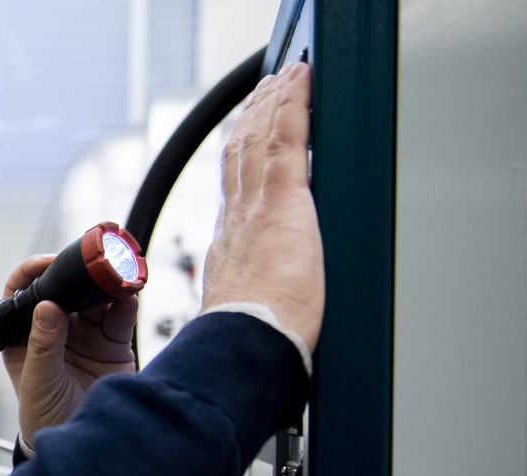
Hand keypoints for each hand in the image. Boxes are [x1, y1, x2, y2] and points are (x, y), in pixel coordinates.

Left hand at [1, 254, 137, 447]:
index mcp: (24, 334)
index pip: (22, 292)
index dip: (31, 273)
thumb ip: (43, 346)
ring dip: (103, 285)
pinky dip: (125, 302)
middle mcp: (55, 327)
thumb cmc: (45, 417)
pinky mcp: (113, 342)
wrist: (81, 446)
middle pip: (63, 288)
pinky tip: (126, 296)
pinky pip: (120, 315)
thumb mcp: (38, 383)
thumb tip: (46, 308)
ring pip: (94, 297)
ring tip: (111, 278)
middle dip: (74, 274)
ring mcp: (86, 332)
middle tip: (85, 267)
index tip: (46, 265)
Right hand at [202, 61, 322, 350]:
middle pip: (239, 159)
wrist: (247, 344)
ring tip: (282, 81)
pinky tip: (298, 80)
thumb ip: (248, 308)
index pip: (232, 194)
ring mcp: (256, 207)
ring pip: (257, 141)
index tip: (244, 142)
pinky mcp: (282, 199)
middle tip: (263, 96)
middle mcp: (235, 223)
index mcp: (227, 250)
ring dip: (269, 105)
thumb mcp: (242, 318)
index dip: (237, 163)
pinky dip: (291, 104)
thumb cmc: (250, 342)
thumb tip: (259, 323)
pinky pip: (285, 138)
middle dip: (250, 123)